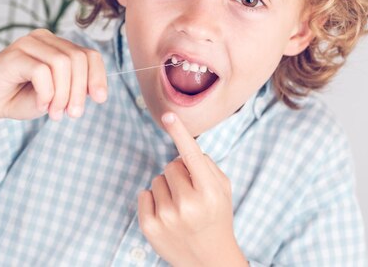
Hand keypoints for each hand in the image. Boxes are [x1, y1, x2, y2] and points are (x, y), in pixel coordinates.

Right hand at [0, 29, 106, 122]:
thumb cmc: (17, 98)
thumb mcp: (54, 97)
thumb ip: (73, 89)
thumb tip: (96, 91)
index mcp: (57, 46)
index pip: (90, 55)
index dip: (98, 77)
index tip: (100, 99)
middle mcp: (45, 39)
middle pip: (79, 59)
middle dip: (81, 91)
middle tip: (72, 114)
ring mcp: (29, 44)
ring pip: (63, 64)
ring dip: (64, 94)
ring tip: (55, 113)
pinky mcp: (14, 55)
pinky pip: (42, 72)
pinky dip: (47, 93)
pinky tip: (40, 106)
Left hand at [138, 112, 247, 266]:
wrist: (209, 261)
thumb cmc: (217, 217)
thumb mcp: (223, 190)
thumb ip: (206, 165)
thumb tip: (182, 148)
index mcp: (209, 192)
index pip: (191, 155)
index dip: (179, 133)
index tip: (168, 115)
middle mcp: (188, 204)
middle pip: (171, 165)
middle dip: (179, 174)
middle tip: (190, 194)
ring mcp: (167, 217)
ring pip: (156, 179)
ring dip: (166, 188)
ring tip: (180, 207)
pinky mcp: (150, 227)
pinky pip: (144, 194)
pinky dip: (153, 200)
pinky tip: (167, 215)